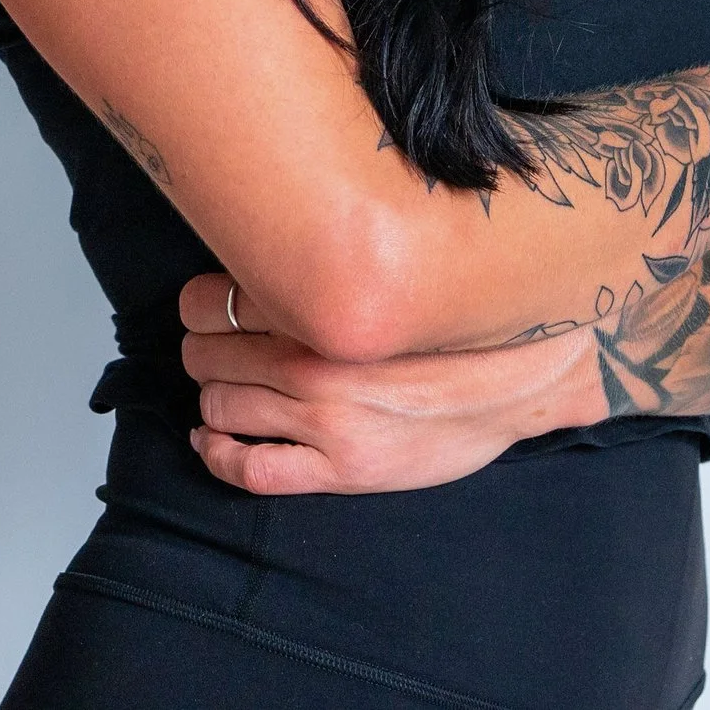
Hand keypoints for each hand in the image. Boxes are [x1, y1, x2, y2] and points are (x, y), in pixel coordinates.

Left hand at [179, 272, 595, 493]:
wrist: (514, 379)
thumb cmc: (443, 322)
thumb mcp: (374, 276)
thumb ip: (313, 267)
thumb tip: (254, 241)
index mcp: (316, 305)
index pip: (210, 299)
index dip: (195, 305)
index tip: (200, 308)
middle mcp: (311, 360)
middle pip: (206, 352)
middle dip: (200, 350)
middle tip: (208, 349)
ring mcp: (325, 420)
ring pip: (221, 405)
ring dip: (210, 398)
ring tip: (217, 391)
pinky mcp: (343, 469)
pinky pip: (253, 469)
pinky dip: (219, 454)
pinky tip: (212, 440)